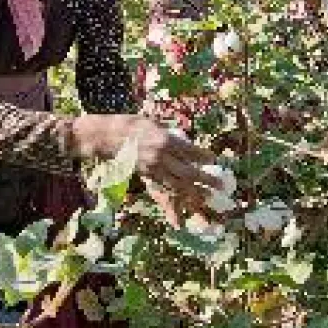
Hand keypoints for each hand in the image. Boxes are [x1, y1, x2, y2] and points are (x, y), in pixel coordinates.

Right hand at [71, 114, 218, 218]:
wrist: (105, 137)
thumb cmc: (129, 125)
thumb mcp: (152, 122)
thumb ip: (168, 132)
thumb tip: (181, 139)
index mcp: (165, 140)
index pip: (190, 151)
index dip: (204, 157)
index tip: (215, 160)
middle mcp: (162, 157)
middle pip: (188, 172)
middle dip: (206, 180)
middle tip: (221, 186)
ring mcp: (153, 169)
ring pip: (178, 184)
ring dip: (194, 193)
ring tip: (208, 199)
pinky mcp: (145, 176)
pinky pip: (163, 188)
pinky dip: (175, 197)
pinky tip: (183, 205)